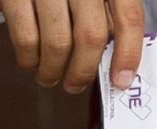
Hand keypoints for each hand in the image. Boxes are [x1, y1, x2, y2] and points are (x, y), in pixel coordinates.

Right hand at [0, 0, 143, 93]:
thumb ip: (106, 20)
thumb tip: (116, 67)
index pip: (129, 16)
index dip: (128, 54)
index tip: (121, 81)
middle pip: (91, 35)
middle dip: (83, 71)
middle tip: (75, 84)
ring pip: (58, 42)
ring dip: (53, 70)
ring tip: (49, 76)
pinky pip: (27, 38)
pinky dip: (30, 60)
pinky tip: (31, 62)